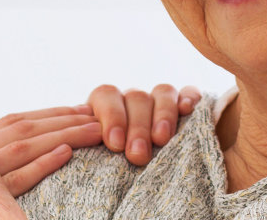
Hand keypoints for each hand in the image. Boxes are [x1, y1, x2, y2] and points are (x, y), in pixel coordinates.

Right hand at [0, 106, 102, 197]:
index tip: (77, 110)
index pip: (9, 122)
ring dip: (64, 135)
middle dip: (63, 120)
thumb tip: (16, 144)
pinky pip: (17, 180)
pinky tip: (67, 153)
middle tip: (96, 114)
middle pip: (21, 129)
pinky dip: (44, 163)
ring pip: (24, 147)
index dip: (47, 114)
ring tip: (94, 130)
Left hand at [85, 83, 201, 164]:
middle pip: (136, 97)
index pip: (106, 95)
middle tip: (137, 155)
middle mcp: (130, 100)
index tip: (114, 144)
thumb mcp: (90, 156)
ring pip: (162, 92)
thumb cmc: (103, 168)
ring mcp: (157, 100)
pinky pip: (188, 92)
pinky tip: (186, 109)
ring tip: (161, 140)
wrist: (123, 174)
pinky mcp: (183, 105)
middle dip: (137, 127)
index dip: (111, 117)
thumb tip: (78, 148)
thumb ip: (84, 147)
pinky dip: (188, 97)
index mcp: (104, 105)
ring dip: (162, 115)